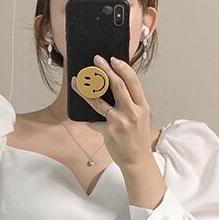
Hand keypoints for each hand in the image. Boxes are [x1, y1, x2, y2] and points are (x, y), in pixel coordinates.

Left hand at [71, 55, 154, 169]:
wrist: (137, 160)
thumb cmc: (137, 136)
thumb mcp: (140, 116)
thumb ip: (130, 102)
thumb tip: (113, 84)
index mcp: (142, 106)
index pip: (133, 81)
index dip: (123, 68)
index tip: (113, 59)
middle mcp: (132, 112)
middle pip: (117, 85)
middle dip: (105, 70)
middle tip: (96, 59)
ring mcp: (120, 122)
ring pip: (99, 101)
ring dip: (85, 89)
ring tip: (76, 80)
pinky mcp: (108, 132)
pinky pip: (93, 121)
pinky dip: (87, 118)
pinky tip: (82, 116)